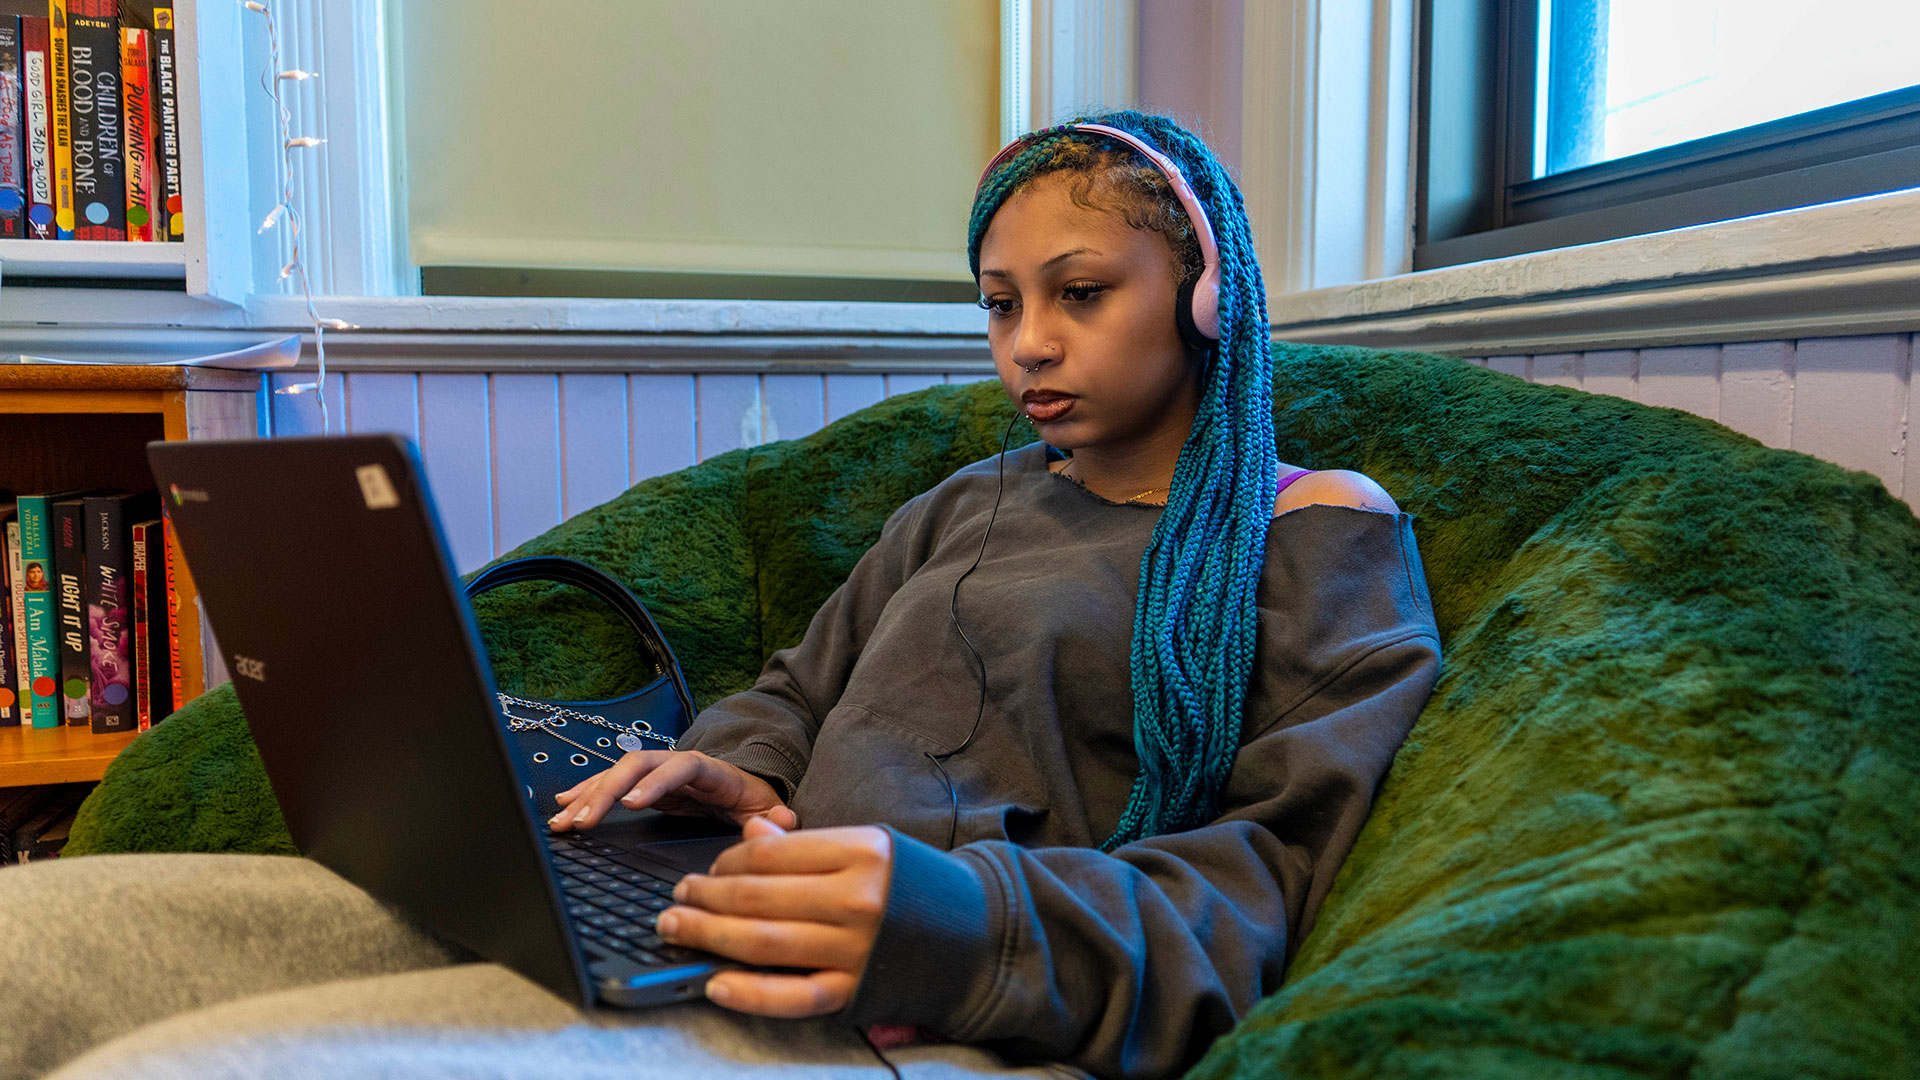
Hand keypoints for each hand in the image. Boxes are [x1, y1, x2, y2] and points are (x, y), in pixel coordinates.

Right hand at [548, 750, 797, 830]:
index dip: (655, 783)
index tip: (632, 802)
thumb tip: (783, 821)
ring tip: (562, 820)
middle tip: (583, 820)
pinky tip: (563, 805)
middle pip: (637, 765)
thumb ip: (775, 818)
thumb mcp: (769, 808)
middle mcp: (678, 765)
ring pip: (617, 774)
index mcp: (710, 770)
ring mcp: (658, 773)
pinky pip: (610, 785)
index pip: (680, 768)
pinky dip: (586, 794)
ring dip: (587, 795)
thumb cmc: (754, 800)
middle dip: (606, 790)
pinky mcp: (644, 786)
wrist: (745, 787)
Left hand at [659, 816, 891, 1017]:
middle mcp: (857, 899)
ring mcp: (855, 949)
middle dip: (706, 896)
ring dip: (710, 934)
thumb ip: (808, 845)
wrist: (976, 932)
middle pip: (758, 897)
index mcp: (861, 853)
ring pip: (764, 942)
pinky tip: (716, 983)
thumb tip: (749, 834)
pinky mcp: (854, 990)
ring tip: (677, 927)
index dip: (727, 862)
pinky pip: (792, 996)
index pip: (773, 855)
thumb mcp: (869, 847)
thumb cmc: (914, 885)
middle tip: (677, 897)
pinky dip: (750, 993)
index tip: (708, 868)